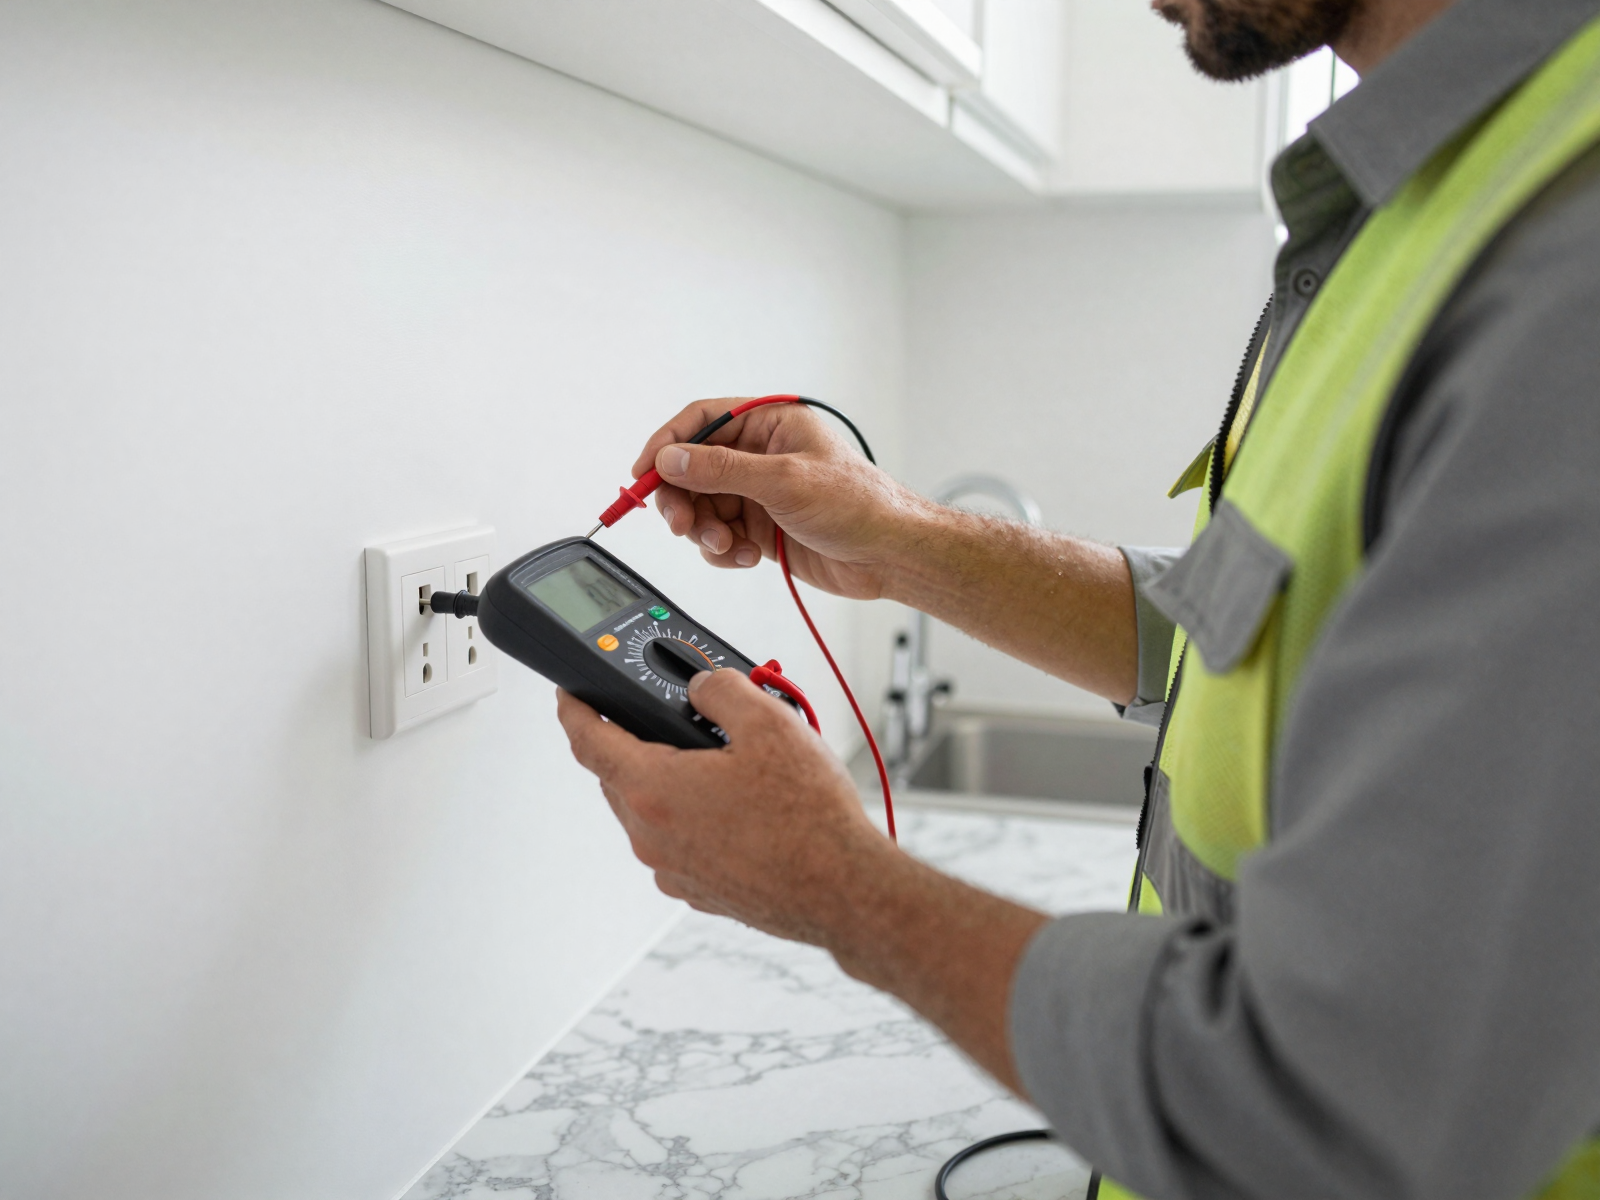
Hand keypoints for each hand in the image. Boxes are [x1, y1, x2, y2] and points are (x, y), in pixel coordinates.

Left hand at [556, 668, 895, 944]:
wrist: (844, 890)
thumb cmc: (809, 818)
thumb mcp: (769, 723)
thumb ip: (721, 690)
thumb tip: (702, 686)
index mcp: (653, 789)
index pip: (588, 741)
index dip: (574, 709)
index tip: (570, 695)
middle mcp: (652, 836)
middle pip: (621, 776)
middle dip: (639, 742)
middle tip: (681, 720)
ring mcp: (673, 869)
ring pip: (652, 811)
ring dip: (672, 782)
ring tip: (729, 764)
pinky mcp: (700, 891)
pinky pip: (680, 842)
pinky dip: (695, 818)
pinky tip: (743, 807)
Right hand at [630, 398, 922, 599]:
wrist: (889, 555)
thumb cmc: (858, 504)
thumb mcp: (785, 481)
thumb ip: (722, 470)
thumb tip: (672, 459)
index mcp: (769, 423)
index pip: (700, 421)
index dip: (666, 445)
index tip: (642, 473)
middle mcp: (760, 454)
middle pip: (692, 469)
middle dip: (681, 499)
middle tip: (679, 524)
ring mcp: (758, 492)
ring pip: (702, 507)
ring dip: (704, 530)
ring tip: (726, 545)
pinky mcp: (759, 527)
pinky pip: (718, 535)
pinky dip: (722, 550)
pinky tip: (745, 557)